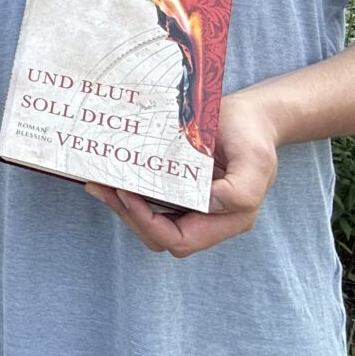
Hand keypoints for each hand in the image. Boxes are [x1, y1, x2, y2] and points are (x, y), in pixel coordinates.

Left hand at [85, 87, 279, 257]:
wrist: (254, 116)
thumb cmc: (253, 133)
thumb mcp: (255, 158)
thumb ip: (240, 190)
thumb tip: (208, 205)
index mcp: (231, 217)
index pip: (181, 239)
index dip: (149, 223)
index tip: (127, 193)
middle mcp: (212, 219)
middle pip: (162, 236)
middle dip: (129, 216)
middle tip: (103, 188)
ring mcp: (196, 207)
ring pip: (153, 224)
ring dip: (124, 208)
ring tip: (99, 185)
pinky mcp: (183, 192)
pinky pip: (154, 204)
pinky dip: (131, 195)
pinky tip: (112, 178)